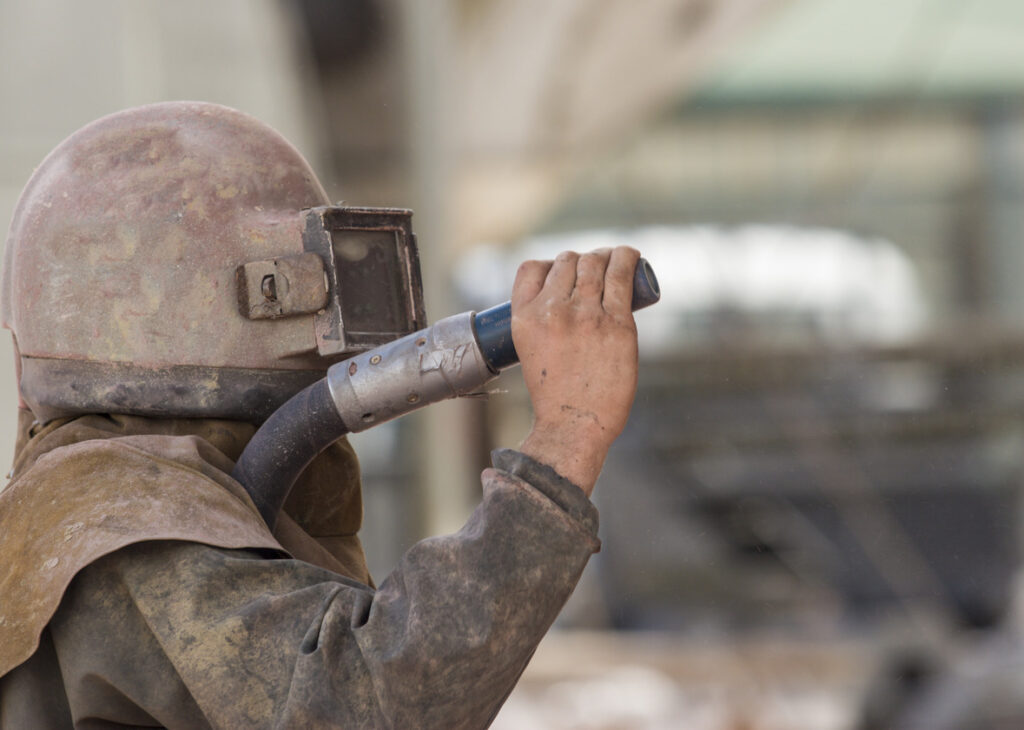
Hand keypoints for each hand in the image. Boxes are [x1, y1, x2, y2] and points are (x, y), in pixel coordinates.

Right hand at [511, 247, 639, 496]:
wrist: (574, 424)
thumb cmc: (556, 393)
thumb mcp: (530, 350)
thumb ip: (542, 322)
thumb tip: (569, 295)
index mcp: (524, 317)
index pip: (531, 268)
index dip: (550, 265)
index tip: (564, 274)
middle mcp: (552, 311)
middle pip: (566, 261)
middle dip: (582, 261)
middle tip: (596, 273)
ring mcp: (585, 315)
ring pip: (594, 263)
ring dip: (605, 256)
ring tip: (615, 261)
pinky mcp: (617, 324)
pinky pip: (621, 275)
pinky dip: (627, 258)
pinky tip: (631, 256)